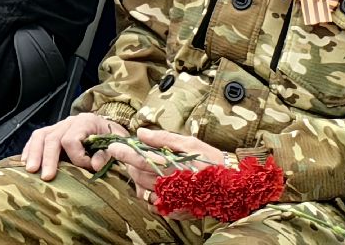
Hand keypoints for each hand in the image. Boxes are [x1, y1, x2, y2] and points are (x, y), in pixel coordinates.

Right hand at [21, 112, 125, 180]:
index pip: (71, 139)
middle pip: (52, 137)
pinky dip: (29, 149)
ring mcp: (59, 126)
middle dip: (48, 158)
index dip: (77, 157)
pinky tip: (24, 161)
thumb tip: (95, 165)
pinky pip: (37, 138)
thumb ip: (107, 154)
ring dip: (34, 153)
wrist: (110, 128)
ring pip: (40, 135)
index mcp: (86, 121)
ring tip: (30, 170)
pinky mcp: (53, 132)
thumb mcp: (117, 144)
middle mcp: (70, 122)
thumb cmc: (113, 138)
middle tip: (46, 176)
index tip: (88, 168)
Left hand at [97, 128, 226, 195]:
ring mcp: (170, 200)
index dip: (124, 153)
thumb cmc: (212, 161)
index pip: (140, 159)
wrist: (231, 187)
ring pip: (143, 190)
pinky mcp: (174, 210)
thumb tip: (141, 133)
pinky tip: (155, 184)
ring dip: (138, 178)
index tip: (112, 147)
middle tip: (130, 154)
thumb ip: (163, 139)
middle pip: (138, 175)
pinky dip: (149, 193)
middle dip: (130, 163)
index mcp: (170, 166)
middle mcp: (167, 185)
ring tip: (143, 167)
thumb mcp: (189, 143)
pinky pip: (153, 203)